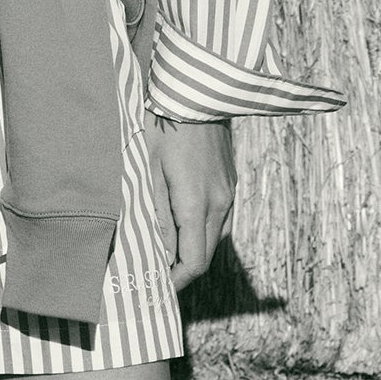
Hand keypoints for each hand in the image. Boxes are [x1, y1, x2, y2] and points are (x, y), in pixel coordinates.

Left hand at [142, 115, 235, 291]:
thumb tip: (161, 252)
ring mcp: (229, 192)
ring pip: (215, 238)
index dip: (177, 281)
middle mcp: (220, 203)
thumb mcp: (150, 169)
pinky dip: (203, 231)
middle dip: (183, 269)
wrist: (196, 91)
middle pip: (205, 254)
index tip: (159, 288)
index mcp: (196, 203)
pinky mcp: (231, 182)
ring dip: (194, 250)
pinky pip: (221, 219)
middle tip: (157, 273)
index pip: (193, 262)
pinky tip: (184, 223)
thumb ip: (157, 214)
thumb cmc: (163, 125)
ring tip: (167, 250)